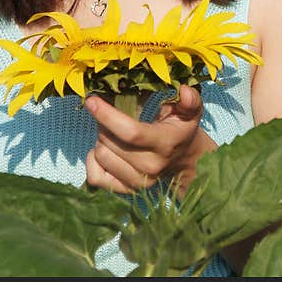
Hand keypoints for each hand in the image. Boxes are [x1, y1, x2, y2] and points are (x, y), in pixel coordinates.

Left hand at [84, 84, 215, 194]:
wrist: (187, 163)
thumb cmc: (182, 131)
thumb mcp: (190, 112)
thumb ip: (189, 100)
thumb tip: (184, 90)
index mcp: (165, 144)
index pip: (130, 132)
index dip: (107, 116)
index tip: (92, 101)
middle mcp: (150, 166)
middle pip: (109, 142)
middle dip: (103, 123)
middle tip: (109, 114)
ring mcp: (138, 182)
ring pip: (100, 156)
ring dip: (100, 139)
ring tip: (111, 132)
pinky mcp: (126, 191)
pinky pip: (95, 177)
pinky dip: (93, 161)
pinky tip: (105, 149)